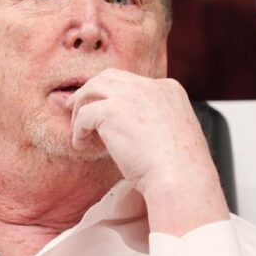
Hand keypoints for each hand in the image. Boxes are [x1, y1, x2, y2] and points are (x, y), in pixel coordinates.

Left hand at [68, 68, 229, 234]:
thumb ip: (154, 121)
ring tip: (78, 130)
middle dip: (90, 90)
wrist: (180, 178)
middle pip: (109, 77)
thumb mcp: (173, 133)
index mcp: (168, 89)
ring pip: (92, 88)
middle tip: (75, 107)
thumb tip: (128, 128)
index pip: (133, 83)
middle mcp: (150, 86)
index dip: (114, 96)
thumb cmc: (178, 168)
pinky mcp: (111, 111)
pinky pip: (85, 115)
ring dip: (80, 108)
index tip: (105, 111)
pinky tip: (81, 145)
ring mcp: (130, 95)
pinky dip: (78, 129)